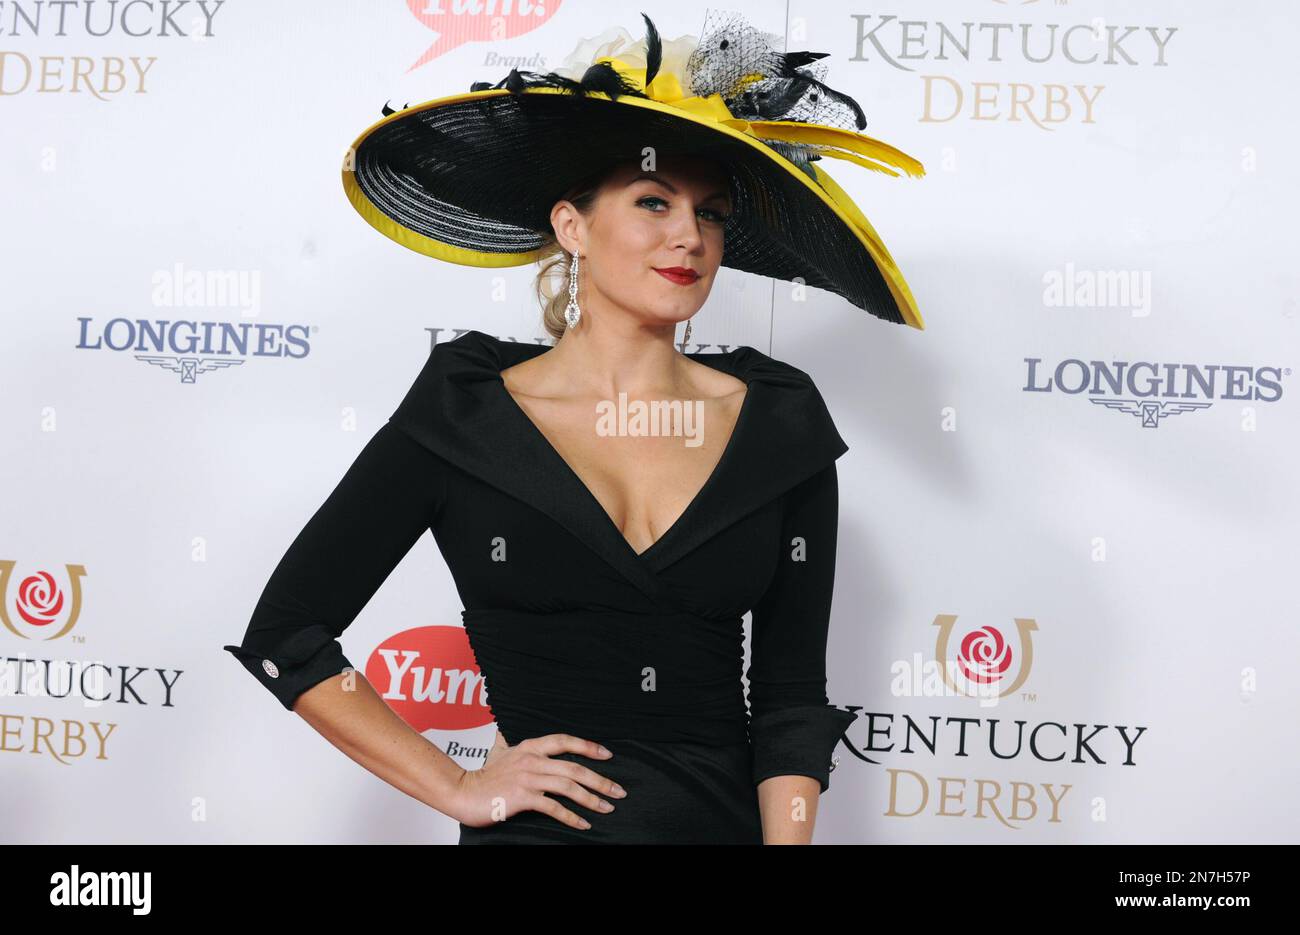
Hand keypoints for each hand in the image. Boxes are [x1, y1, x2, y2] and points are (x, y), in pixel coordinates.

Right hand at [448, 730, 626, 830]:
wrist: (462, 791)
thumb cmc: (485, 776)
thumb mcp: (505, 753)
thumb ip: (522, 748)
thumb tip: (531, 742)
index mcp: (531, 746)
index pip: (565, 741)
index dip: (588, 746)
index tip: (608, 755)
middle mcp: (532, 759)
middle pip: (575, 767)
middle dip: (601, 780)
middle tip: (619, 791)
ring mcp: (527, 778)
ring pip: (568, 786)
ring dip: (592, 799)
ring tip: (607, 808)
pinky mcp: (522, 798)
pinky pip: (553, 807)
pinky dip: (571, 816)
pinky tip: (583, 823)